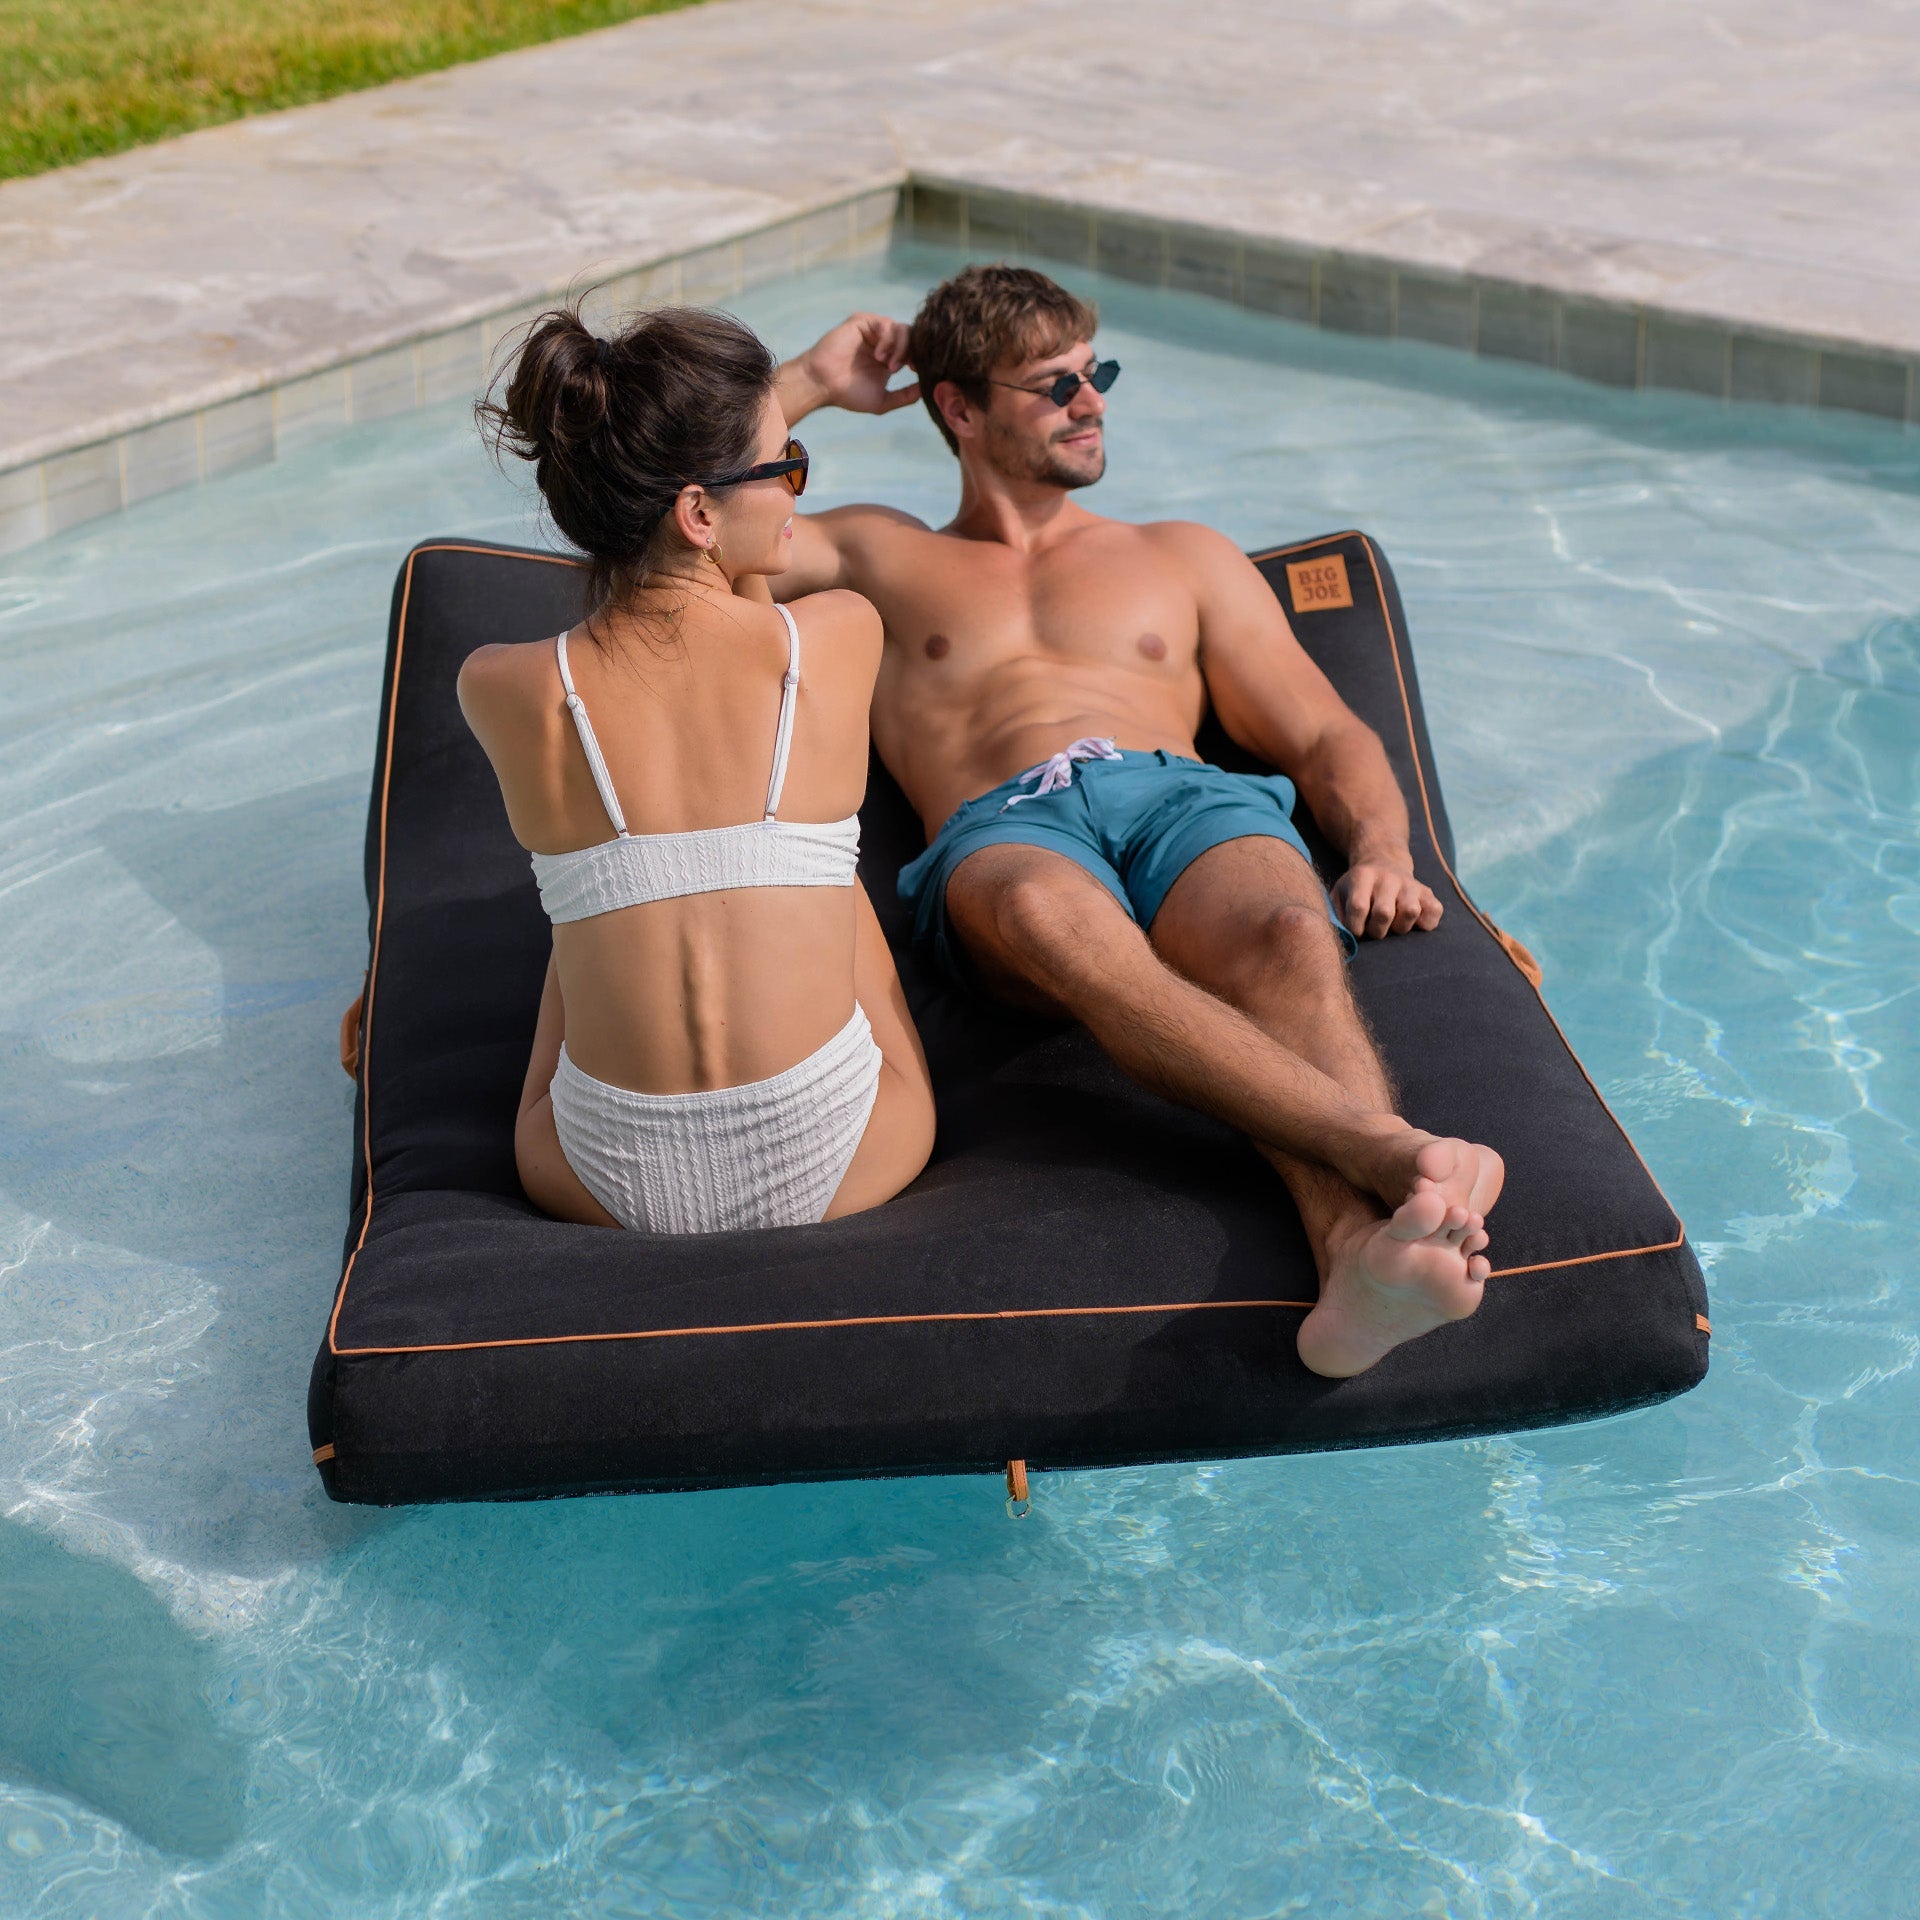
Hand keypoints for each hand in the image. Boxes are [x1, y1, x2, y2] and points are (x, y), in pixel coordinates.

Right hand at [787, 312, 920, 418]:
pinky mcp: (863, 322)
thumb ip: (905, 396)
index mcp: (890, 358)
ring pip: (903, 329)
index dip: (921, 358)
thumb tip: (925, 390)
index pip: (915, 350)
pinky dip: (888, 340)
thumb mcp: (883, 401)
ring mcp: (874, 331)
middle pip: (913, 337)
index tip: (919, 372)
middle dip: (912, 353)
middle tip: (902, 369)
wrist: (824, 384)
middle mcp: (883, 342)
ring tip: (889, 366)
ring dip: (901, 348)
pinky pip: (886, 324)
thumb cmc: (848, 394)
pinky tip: (879, 356)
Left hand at [1331, 861, 1442, 938]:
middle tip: (1374, 930)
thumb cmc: (1356, 888)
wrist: (1382, 863)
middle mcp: (1388, 877)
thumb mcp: (1339, 894)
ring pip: (1410, 912)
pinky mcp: (1428, 892)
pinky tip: (1413, 923)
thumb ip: (1335, 915)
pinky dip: (1426, 923)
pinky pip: (1435, 911)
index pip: (1359, 907)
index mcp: (1362, 876)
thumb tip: (1342, 940)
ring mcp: (1410, 884)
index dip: (1356, 927)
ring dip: (1400, 928)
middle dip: (1377, 931)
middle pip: (1384, 912)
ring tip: (1392, 926)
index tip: (1356, 930)